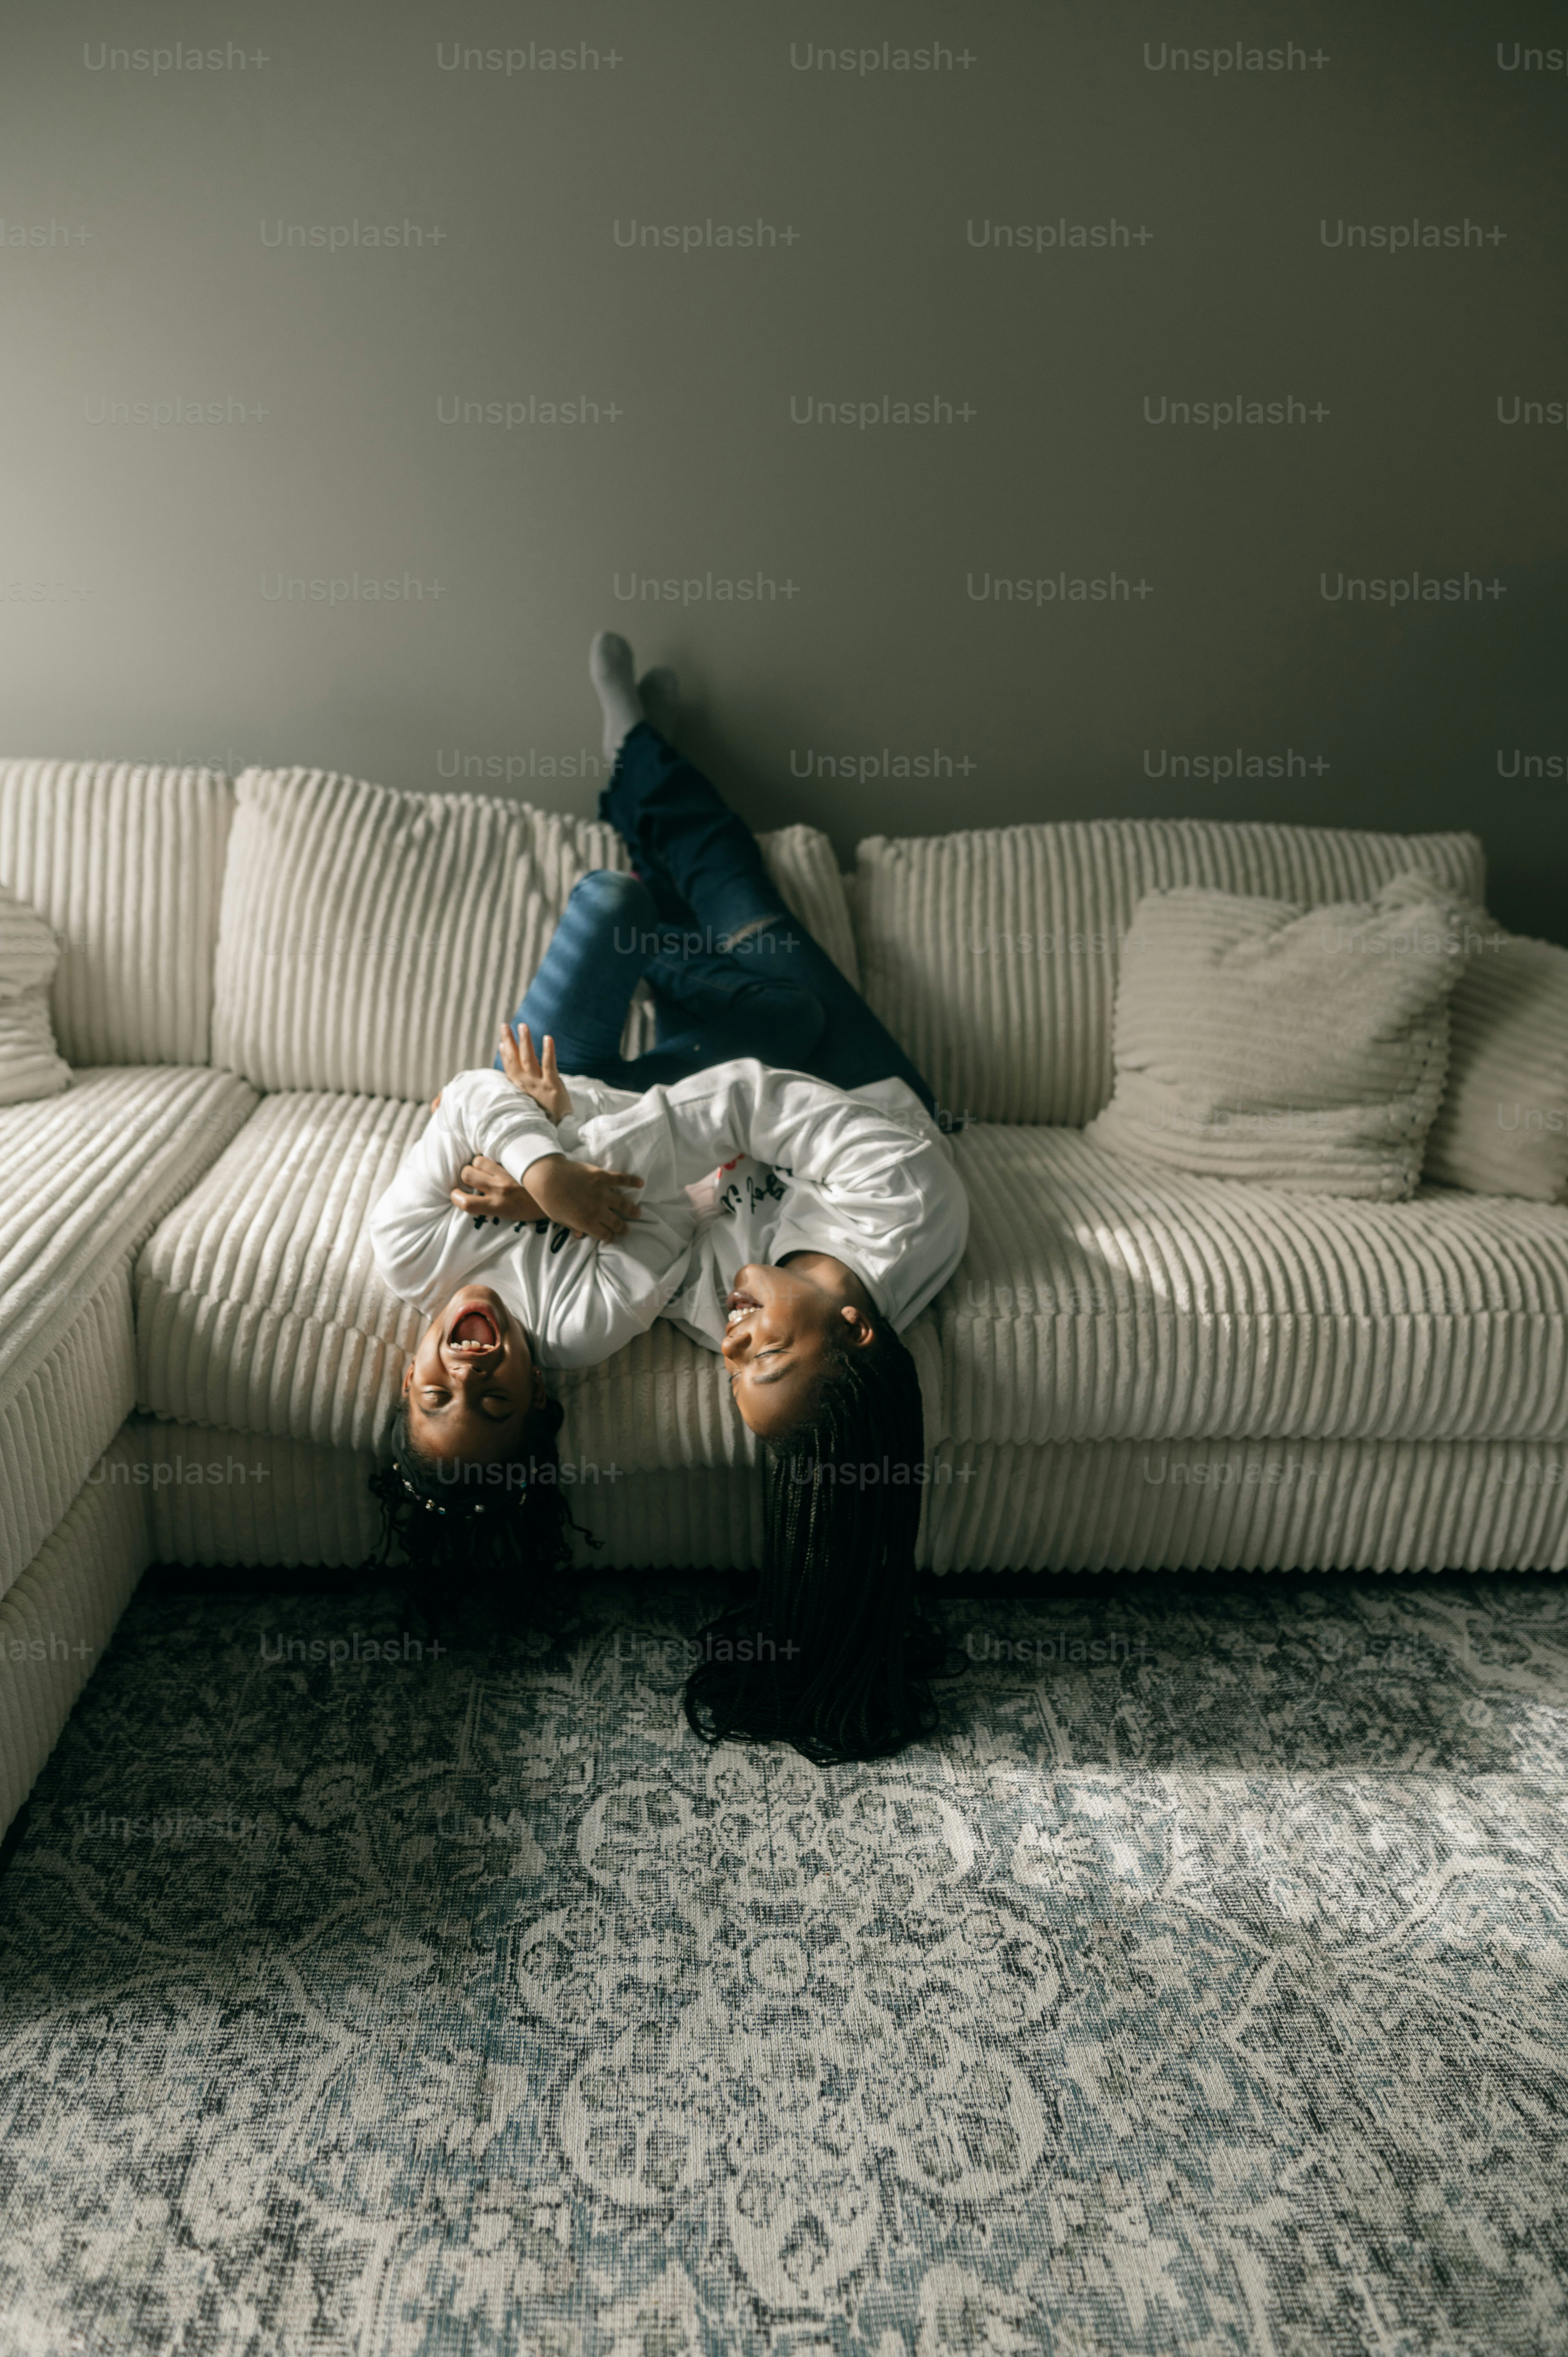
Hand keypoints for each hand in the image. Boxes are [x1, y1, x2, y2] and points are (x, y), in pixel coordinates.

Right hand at [450, 1152, 544, 1224]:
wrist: (562, 1191)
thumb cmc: (539, 1208)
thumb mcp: (515, 1216)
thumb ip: (495, 1210)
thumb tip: (491, 1213)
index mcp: (499, 1206)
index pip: (467, 1203)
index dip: (456, 1197)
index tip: (457, 1194)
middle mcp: (500, 1188)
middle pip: (467, 1174)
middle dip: (466, 1174)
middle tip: (473, 1177)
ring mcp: (507, 1172)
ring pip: (479, 1160)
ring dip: (479, 1163)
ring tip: (486, 1167)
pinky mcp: (514, 1160)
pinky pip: (495, 1152)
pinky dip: (493, 1154)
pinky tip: (498, 1156)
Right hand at [498, 1023, 571, 1122]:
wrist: (561, 1130)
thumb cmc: (547, 1113)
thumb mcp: (531, 1098)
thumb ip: (523, 1084)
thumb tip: (517, 1075)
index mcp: (520, 1089)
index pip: (510, 1067)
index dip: (505, 1053)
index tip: (501, 1039)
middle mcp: (526, 1086)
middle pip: (515, 1060)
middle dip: (509, 1042)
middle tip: (505, 1026)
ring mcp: (539, 1085)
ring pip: (529, 1060)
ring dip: (525, 1042)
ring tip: (523, 1026)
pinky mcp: (553, 1086)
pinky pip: (549, 1065)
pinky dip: (548, 1051)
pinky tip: (547, 1038)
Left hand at [526, 1153, 644, 1242]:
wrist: (546, 1177)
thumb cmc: (549, 1200)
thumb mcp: (559, 1220)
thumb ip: (572, 1227)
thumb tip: (580, 1236)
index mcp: (586, 1222)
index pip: (604, 1234)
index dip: (610, 1238)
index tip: (613, 1237)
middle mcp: (597, 1210)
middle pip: (615, 1222)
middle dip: (622, 1228)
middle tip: (627, 1230)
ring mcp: (601, 1193)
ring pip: (623, 1204)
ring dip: (632, 1210)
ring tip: (638, 1213)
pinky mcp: (602, 1177)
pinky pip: (621, 1180)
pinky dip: (632, 1181)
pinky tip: (640, 1183)